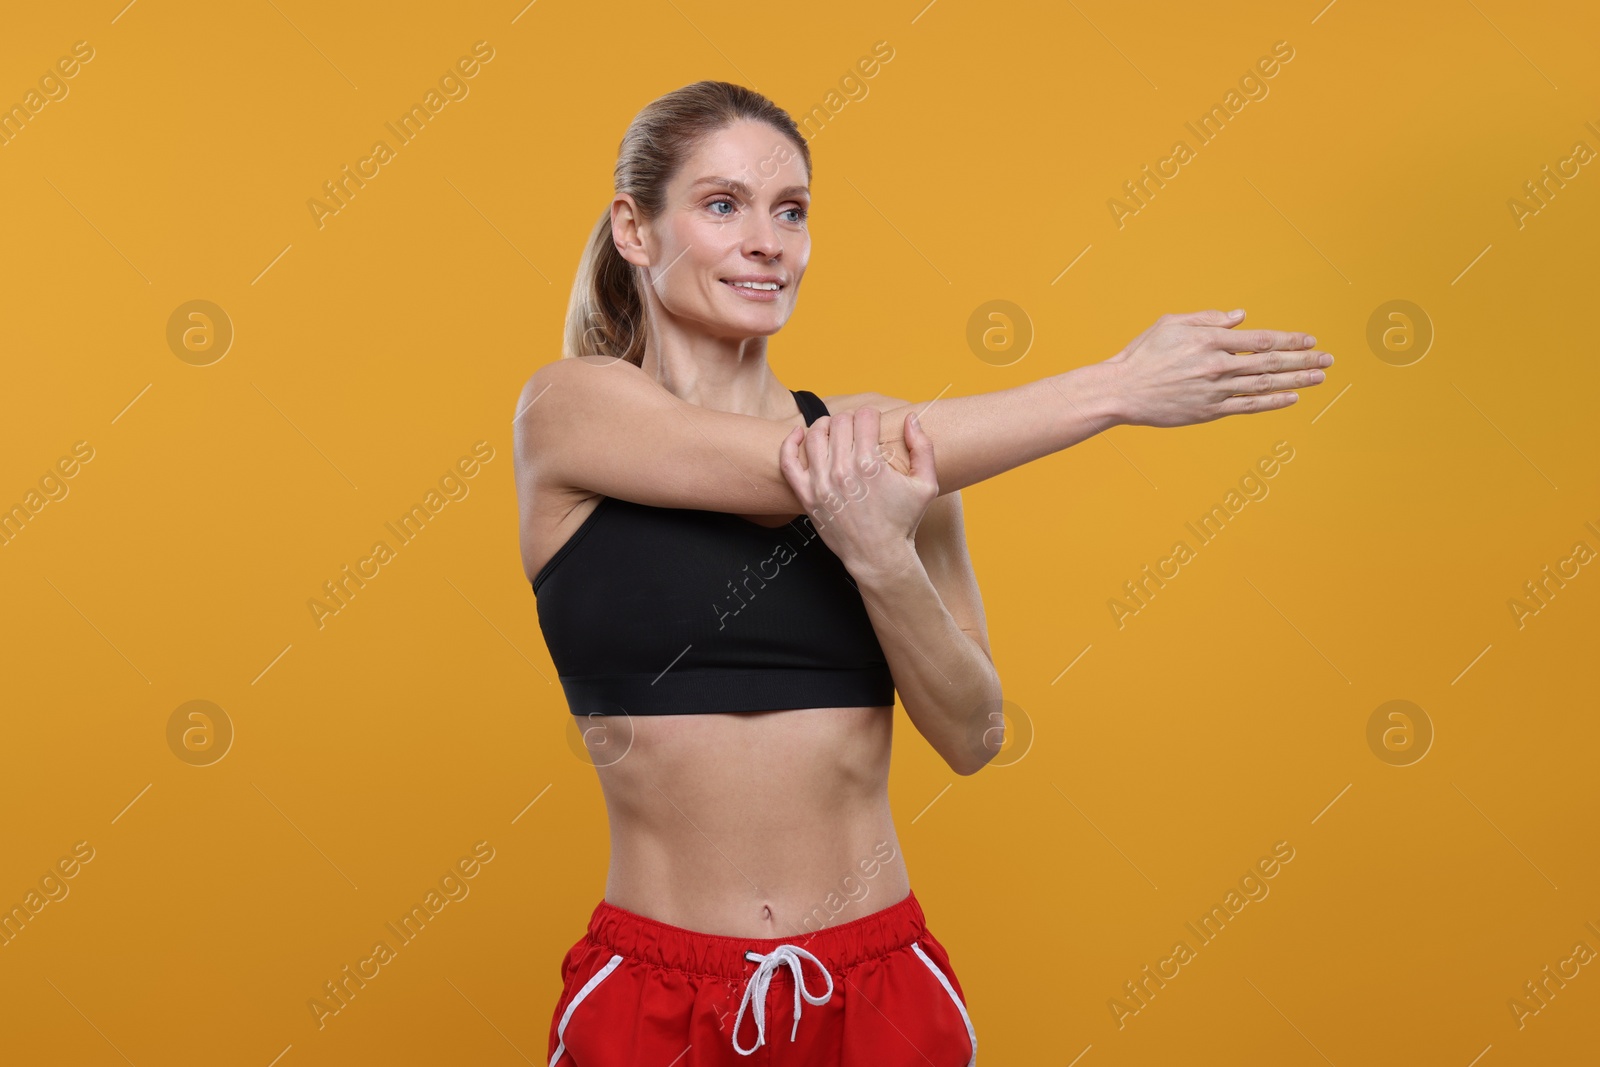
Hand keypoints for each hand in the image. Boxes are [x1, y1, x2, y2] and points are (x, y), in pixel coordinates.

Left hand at [779, 406, 938, 579]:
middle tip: (857, 429)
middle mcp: (842, 471)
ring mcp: (821, 484)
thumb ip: (923, 448)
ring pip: (814, 435)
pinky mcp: (807, 496)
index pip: (864, 417)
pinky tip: (798, 434)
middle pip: (839, 422)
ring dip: (824, 425)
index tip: (873, 421)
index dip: (871, 414)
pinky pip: (788, 462)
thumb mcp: (926, 485)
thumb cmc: (903, 521)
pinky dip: (789, 443)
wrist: (879, 556)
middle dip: (850, 419)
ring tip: (833, 429)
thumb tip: (910, 417)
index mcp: (870, 465)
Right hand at [1103, 309, 1332, 427]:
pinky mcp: (1209, 411)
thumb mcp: (1171, 323)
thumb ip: (1208, 318)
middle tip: (1328, 359)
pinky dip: (1272, 402)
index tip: (1309, 339)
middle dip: (1303, 359)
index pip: (1260, 339)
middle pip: (1270, 362)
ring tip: (1319, 377)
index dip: (1289, 339)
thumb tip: (1241, 317)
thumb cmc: (1143, 354)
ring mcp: (1214, 390)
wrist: (1121, 391)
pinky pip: (1248, 406)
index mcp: (1209, 339)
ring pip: (1264, 384)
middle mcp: (1217, 365)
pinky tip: (1291, 397)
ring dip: (1296, 380)